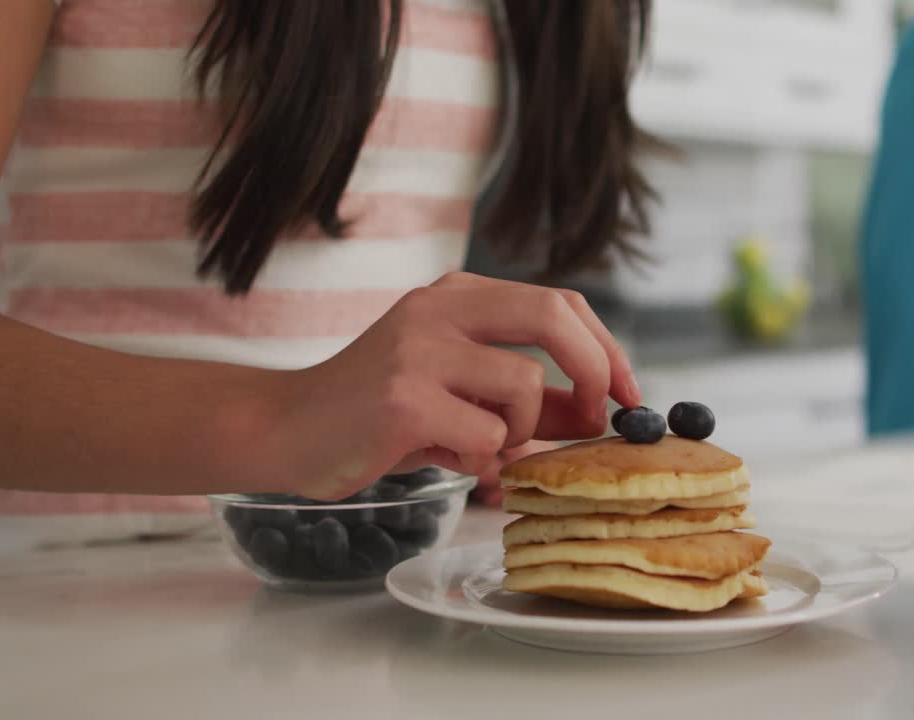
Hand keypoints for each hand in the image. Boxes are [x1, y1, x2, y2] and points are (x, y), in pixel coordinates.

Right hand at [274, 273, 637, 499]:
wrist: (286, 429)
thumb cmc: (378, 412)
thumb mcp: (458, 391)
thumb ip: (529, 399)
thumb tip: (598, 414)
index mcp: (457, 294)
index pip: (558, 301)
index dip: (605, 347)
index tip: (627, 393)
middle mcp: (439, 307)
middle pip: (552, 316)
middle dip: (595, 369)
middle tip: (601, 417)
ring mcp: (418, 349)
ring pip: (524, 387)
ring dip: (520, 434)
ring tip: (476, 446)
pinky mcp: (403, 398)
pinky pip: (487, 436)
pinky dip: (482, 461)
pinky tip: (443, 458)